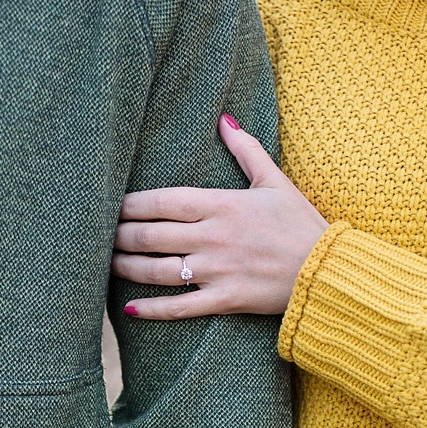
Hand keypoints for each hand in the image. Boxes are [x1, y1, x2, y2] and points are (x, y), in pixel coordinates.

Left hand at [113, 114, 328, 317]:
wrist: (328, 270)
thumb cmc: (302, 224)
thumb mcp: (275, 181)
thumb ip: (245, 150)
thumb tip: (224, 119)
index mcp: (222, 204)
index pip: (162, 200)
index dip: (129, 203)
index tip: (109, 204)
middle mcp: (213, 237)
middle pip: (150, 234)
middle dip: (119, 235)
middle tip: (97, 235)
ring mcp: (216, 271)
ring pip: (157, 270)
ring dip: (126, 267)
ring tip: (105, 263)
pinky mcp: (225, 300)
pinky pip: (180, 307)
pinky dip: (152, 309)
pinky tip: (130, 307)